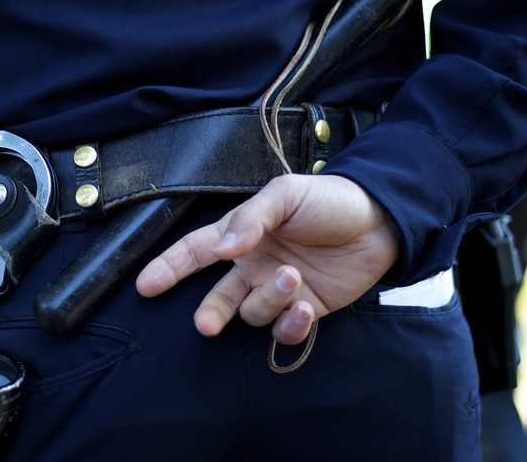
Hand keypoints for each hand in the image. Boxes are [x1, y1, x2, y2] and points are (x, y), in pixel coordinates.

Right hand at [136, 174, 399, 344]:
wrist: (381, 220)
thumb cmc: (329, 200)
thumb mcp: (285, 195)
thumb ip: (251, 218)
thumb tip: (223, 246)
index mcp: (242, 235)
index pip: (195, 252)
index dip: (168, 268)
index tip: (145, 285)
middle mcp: (254, 266)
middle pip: (218, 297)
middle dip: (210, 312)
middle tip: (206, 324)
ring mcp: (279, 290)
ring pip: (254, 313)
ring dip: (269, 300)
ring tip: (292, 278)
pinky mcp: (307, 310)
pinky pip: (285, 330)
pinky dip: (291, 324)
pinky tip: (304, 308)